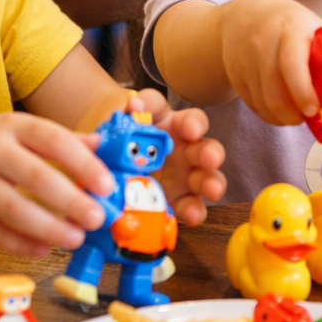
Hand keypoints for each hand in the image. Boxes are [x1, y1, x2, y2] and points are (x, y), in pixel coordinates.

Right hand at [0, 113, 111, 257]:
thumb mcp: (19, 131)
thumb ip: (60, 140)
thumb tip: (101, 146)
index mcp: (12, 125)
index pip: (53, 140)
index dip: (83, 163)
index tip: (107, 186)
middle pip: (34, 176)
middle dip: (70, 200)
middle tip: (97, 218)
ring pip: (12, 208)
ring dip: (48, 227)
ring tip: (75, 238)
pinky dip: (19, 243)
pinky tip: (43, 249)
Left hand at [131, 91, 227, 225]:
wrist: (110, 167)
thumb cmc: (122, 141)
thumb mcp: (123, 126)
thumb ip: (129, 116)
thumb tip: (135, 107)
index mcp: (173, 126)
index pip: (187, 119)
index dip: (192, 123)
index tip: (191, 129)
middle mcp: (186, 149)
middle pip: (206, 149)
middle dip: (209, 153)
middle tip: (209, 158)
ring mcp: (187, 177)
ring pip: (208, 178)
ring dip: (211, 182)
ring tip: (211, 189)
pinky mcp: (180, 201)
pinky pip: (193, 207)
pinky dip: (194, 211)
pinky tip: (191, 214)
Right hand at [217, 0, 321, 125]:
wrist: (246, 15)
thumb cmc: (292, 27)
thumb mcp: (316, 30)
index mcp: (291, 28)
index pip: (292, 62)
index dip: (302, 91)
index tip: (313, 110)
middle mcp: (263, 42)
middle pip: (275, 93)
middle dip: (293, 115)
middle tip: (307, 117)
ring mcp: (245, 59)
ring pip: (263, 104)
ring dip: (282, 118)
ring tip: (295, 114)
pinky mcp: (234, 74)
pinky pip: (253, 105)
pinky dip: (268, 113)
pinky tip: (278, 105)